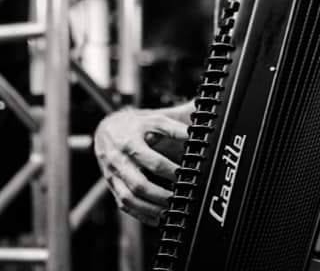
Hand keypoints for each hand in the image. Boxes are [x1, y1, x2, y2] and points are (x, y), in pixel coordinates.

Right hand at [94, 107, 187, 225]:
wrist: (106, 130)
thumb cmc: (134, 125)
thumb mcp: (153, 120)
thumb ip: (173, 128)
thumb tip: (193, 135)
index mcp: (129, 143)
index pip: (152, 162)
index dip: (170, 171)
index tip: (186, 175)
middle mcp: (118, 162)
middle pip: (138, 185)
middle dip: (160, 195)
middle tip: (179, 198)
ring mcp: (113, 177)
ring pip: (128, 200)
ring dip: (149, 209)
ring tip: (170, 212)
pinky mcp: (112, 187)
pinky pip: (123, 205)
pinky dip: (140, 214)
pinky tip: (156, 219)